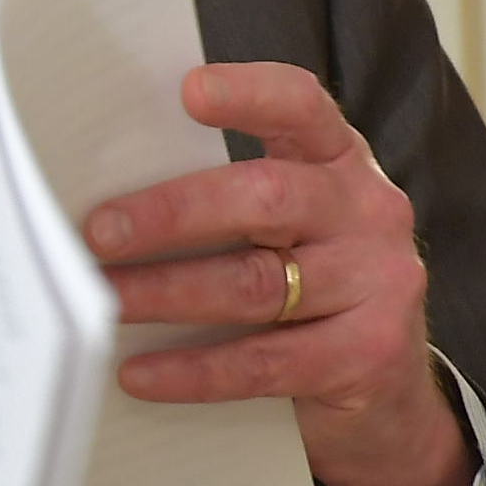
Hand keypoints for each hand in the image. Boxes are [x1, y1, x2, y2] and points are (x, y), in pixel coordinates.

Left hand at [82, 63, 475, 485]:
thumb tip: (103, 198)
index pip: (301, 107)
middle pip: (266, 198)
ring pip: (255, 284)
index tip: (189, 89)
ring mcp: (378, 284)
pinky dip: (192, 370)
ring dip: (165, 293)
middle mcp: (368, 211)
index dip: (250, 93)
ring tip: (102, 301)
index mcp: (338, 161)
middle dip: (172, 214)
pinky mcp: (368, 356)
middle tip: (98, 232)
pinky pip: (263, 363)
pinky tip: (139, 372)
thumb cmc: (307, 287)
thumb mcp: (284, 228)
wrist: (388, 396)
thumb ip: (224, 197)